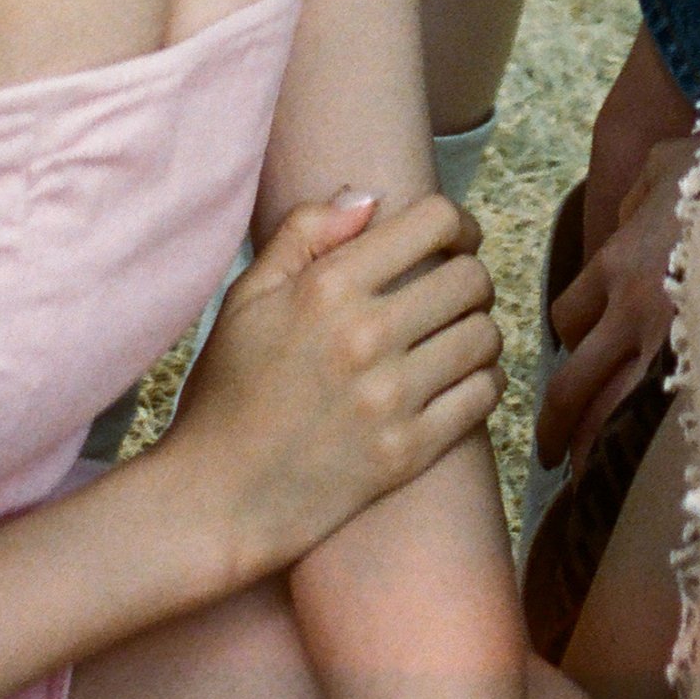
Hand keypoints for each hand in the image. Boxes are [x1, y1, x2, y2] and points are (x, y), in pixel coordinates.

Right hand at [160, 191, 503, 587]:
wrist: (215, 501)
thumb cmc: (227, 393)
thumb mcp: (247, 297)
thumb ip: (305, 231)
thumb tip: (370, 196)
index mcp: (327, 287)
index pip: (434, 221)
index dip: (457, 222)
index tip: (455, 238)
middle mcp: (365, 336)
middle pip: (470, 277)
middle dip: (471, 276)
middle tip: (455, 292)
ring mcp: (389, 398)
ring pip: (484, 335)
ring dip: (479, 329)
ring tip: (457, 336)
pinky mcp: (407, 453)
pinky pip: (483, 396)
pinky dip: (484, 381)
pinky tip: (462, 380)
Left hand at [540, 44, 695, 473]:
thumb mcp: (662, 166)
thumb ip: (639, 196)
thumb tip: (636, 209)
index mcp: (616, 263)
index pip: (567, 319)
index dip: (570, 341)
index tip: (577, 356)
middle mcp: (631, 311)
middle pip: (574, 385)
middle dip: (559, 426)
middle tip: (552, 455)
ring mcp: (670, 341)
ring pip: (614, 414)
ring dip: (596, 451)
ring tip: (591, 484)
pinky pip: (667, 418)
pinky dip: (651, 449)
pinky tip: (652, 473)